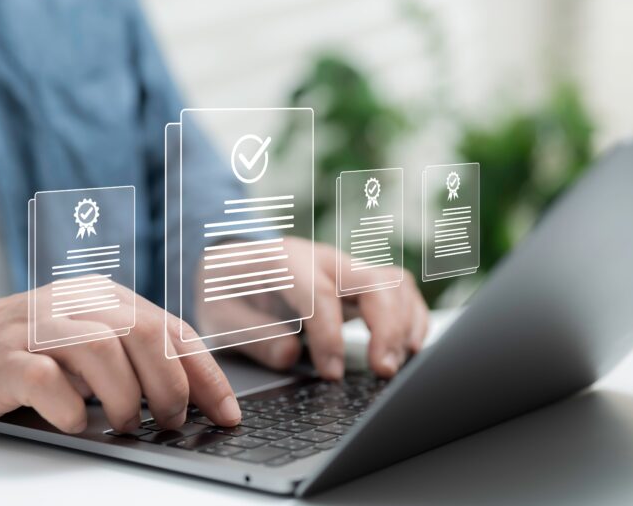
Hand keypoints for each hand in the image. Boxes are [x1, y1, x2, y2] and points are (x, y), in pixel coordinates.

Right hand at [0, 285, 241, 432]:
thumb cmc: (23, 350)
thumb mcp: (82, 337)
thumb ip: (128, 352)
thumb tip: (188, 397)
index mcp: (100, 296)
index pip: (169, 327)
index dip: (205, 373)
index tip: (227, 413)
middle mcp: (72, 304)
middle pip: (144, 333)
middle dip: (172, 386)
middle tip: (173, 422)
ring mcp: (36, 328)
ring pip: (103, 350)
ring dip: (127, 398)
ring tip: (128, 425)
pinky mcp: (3, 359)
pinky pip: (47, 381)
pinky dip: (71, 409)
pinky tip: (77, 422)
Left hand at [197, 237, 428, 379]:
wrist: (230, 261)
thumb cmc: (226, 289)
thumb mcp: (220, 314)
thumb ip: (253, 334)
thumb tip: (291, 355)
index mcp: (284, 262)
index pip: (320, 294)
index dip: (331, 336)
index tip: (332, 374)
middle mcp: (321, 258)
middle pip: (371, 282)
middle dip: (385, 328)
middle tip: (383, 371)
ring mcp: (344, 266)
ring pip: (393, 283)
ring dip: (403, 324)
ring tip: (394, 364)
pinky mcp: (358, 279)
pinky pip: (398, 289)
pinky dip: (411, 316)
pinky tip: (408, 347)